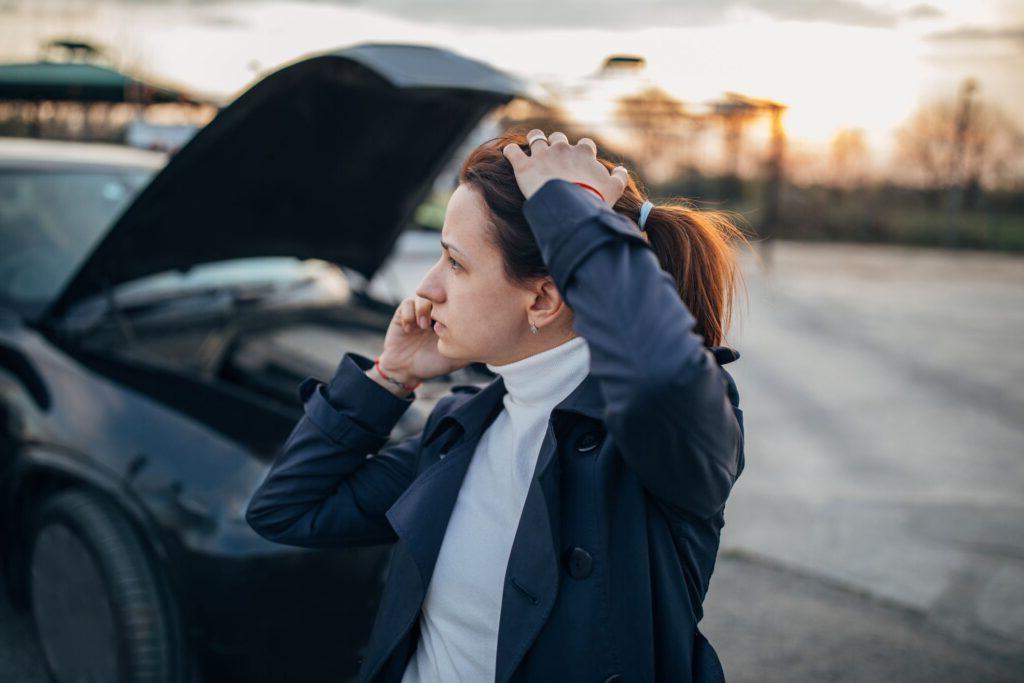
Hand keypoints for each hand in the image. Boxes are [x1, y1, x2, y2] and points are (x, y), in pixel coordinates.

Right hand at [377, 296, 470, 383]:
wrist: (407, 371)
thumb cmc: (433, 364)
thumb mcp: (457, 358)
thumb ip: (470, 348)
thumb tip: (490, 344)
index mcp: (448, 318)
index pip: (455, 301)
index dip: (457, 302)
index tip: (458, 314)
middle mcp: (434, 311)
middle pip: (439, 292)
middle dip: (440, 300)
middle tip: (441, 313)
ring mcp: (418, 312)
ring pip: (423, 295)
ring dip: (423, 309)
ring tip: (424, 327)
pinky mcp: (402, 315)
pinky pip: (406, 304)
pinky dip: (409, 315)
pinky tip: (410, 330)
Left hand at [502, 130, 628, 206]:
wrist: (570, 208)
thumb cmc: (594, 199)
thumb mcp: (614, 189)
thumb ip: (620, 178)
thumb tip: (621, 170)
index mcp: (583, 153)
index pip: (585, 144)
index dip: (582, 151)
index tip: (580, 159)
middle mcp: (562, 148)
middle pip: (558, 137)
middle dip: (557, 143)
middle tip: (554, 155)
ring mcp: (542, 155)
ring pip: (535, 137)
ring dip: (534, 140)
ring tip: (532, 146)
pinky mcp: (524, 166)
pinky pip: (512, 151)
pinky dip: (510, 152)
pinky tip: (509, 154)